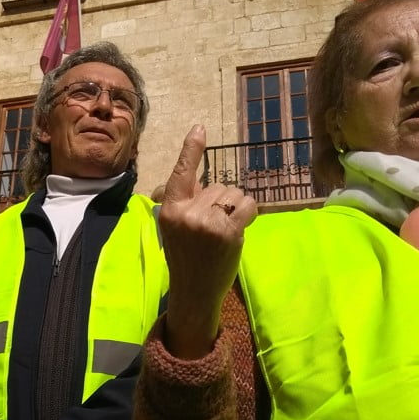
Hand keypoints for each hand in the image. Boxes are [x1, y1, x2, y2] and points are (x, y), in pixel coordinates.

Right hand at [159, 125, 256, 358]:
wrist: (194, 290)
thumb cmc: (184, 256)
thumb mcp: (173, 227)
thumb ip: (184, 202)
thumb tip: (198, 181)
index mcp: (170, 210)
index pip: (181, 174)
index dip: (192, 150)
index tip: (199, 128)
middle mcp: (188, 213)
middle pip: (217, 186)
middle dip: (220, 202)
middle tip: (210, 229)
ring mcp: (209, 222)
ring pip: (234, 194)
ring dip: (235, 208)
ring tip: (222, 232)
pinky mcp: (229, 232)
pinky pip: (247, 206)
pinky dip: (248, 213)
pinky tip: (239, 228)